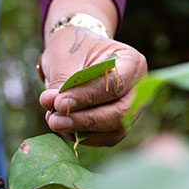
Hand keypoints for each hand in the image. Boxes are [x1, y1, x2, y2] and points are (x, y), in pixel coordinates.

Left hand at [39, 27, 146, 146]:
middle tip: (54, 120)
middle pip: (120, 113)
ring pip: (114, 130)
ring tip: (54, 121)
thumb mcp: (65, 58)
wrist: (76, 56)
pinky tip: (63, 127)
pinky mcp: (119, 125)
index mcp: (132, 62)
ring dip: (82, 131)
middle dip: (85, 120)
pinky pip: (106, 139)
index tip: (59, 102)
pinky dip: (83, 137)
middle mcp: (138, 88)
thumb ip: (60, 82)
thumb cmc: (73, 50)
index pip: (115, 85)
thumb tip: (50, 103)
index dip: (87, 97)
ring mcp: (132, 109)